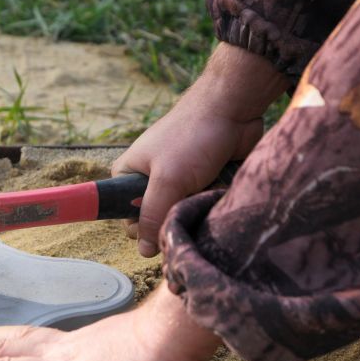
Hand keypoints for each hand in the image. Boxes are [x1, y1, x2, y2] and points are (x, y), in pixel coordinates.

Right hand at [112, 43, 289, 256]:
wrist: (232, 108)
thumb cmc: (192, 138)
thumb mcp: (166, 180)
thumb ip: (151, 217)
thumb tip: (143, 252)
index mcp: (128, 175)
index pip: (127, 218)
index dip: (143, 228)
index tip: (162, 222)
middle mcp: (148, 180)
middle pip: (156, 220)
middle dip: (173, 218)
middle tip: (187, 203)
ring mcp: (176, 181)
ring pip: (181, 214)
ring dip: (195, 210)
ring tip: (206, 192)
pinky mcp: (199, 182)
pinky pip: (199, 205)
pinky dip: (209, 202)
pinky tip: (218, 190)